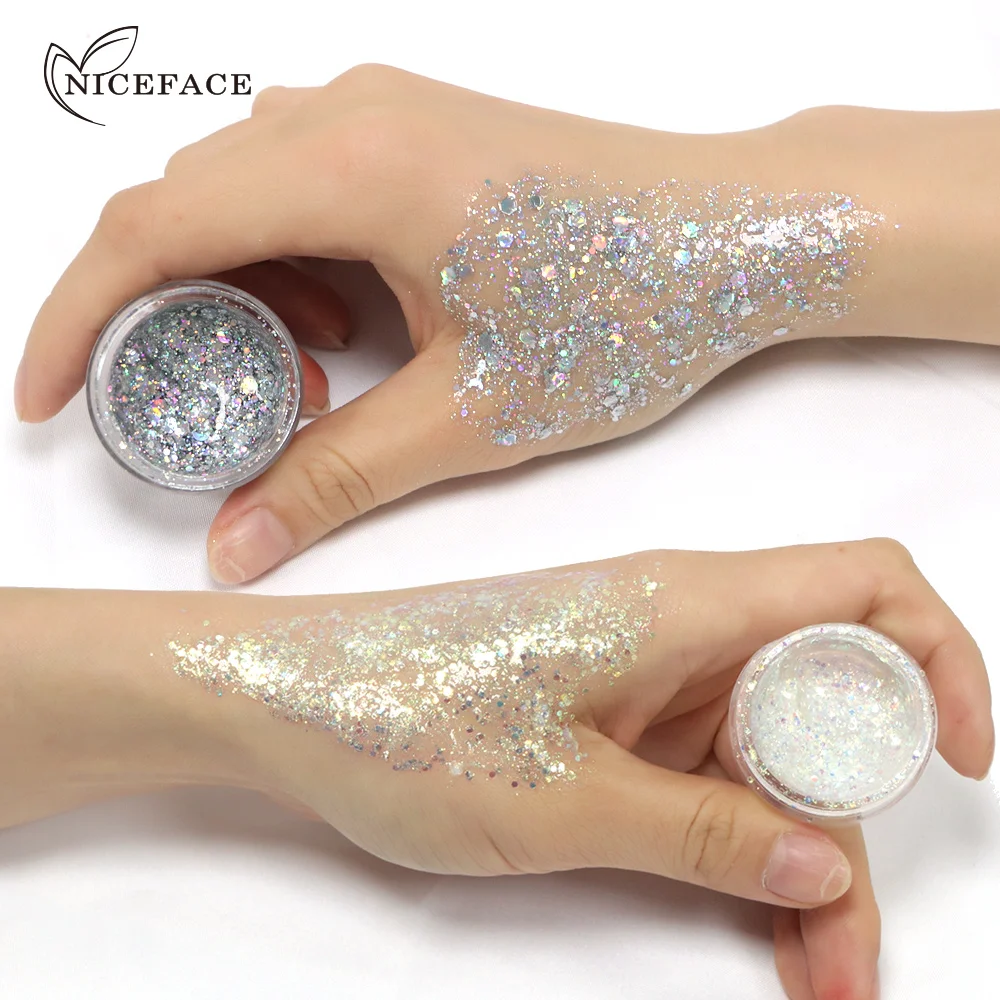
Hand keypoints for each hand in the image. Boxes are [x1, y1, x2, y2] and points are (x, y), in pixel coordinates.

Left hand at [5, 538, 987, 997]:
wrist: (289, 700)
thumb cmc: (411, 720)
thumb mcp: (566, 800)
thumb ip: (703, 833)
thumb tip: (822, 863)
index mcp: (682, 604)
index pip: (863, 587)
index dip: (938, 658)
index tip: (961, 760)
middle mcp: (677, 625)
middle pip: (820, 704)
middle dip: (853, 825)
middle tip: (849, 954)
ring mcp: (643, 670)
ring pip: (761, 751)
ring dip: (792, 857)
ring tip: (812, 975)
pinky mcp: (609, 710)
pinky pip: (702, 768)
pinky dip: (731, 843)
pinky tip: (750, 922)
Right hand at [21, 67, 999, 581]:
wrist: (734, 233)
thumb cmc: (627, 310)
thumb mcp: (468, 416)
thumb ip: (336, 479)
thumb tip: (237, 548)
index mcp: (348, 171)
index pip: (148, 232)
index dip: (75, 322)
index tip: (47, 398)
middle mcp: (350, 117)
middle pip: (182, 207)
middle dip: (165, 318)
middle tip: (207, 411)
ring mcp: (385, 114)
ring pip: (242, 194)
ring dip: (239, 291)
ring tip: (304, 378)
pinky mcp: (418, 131)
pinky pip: (304, 184)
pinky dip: (293, 262)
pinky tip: (353, 325)